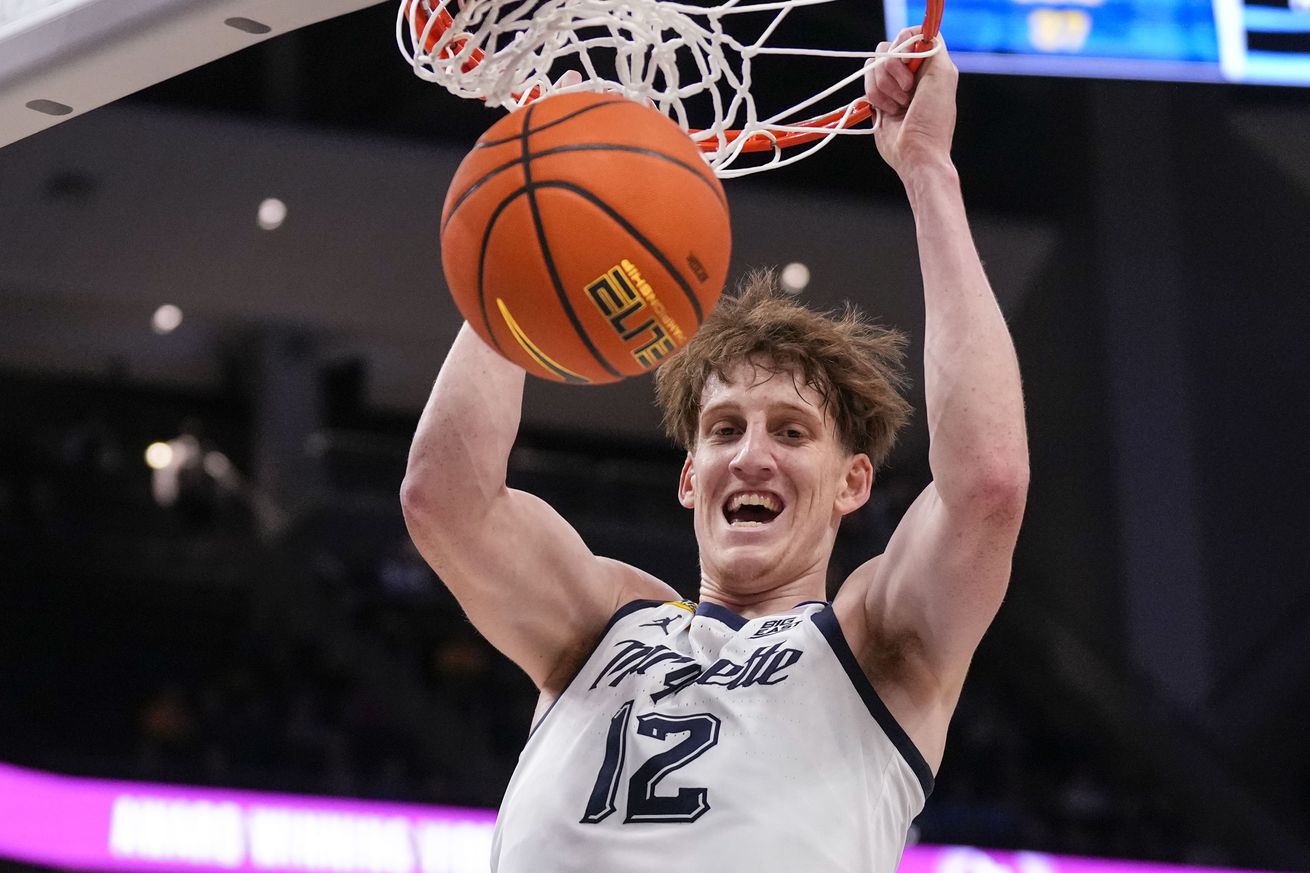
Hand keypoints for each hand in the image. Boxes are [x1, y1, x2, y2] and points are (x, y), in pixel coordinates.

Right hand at [864, 28, 958, 181]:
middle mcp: (910, 71)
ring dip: (884, 88)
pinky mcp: (878, 99)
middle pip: (887, 49)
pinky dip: (876, 97)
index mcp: (929, 63)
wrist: (916, 152)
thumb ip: (933, 48)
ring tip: (899, 106)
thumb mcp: (943, 75)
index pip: (909, 35)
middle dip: (892, 71)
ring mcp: (893, 85)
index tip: (910, 67)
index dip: (904, 48)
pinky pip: (866, 83)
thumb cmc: (933, 118)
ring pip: (873, 66)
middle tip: (908, 92)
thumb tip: (919, 35)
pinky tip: (889, 112)